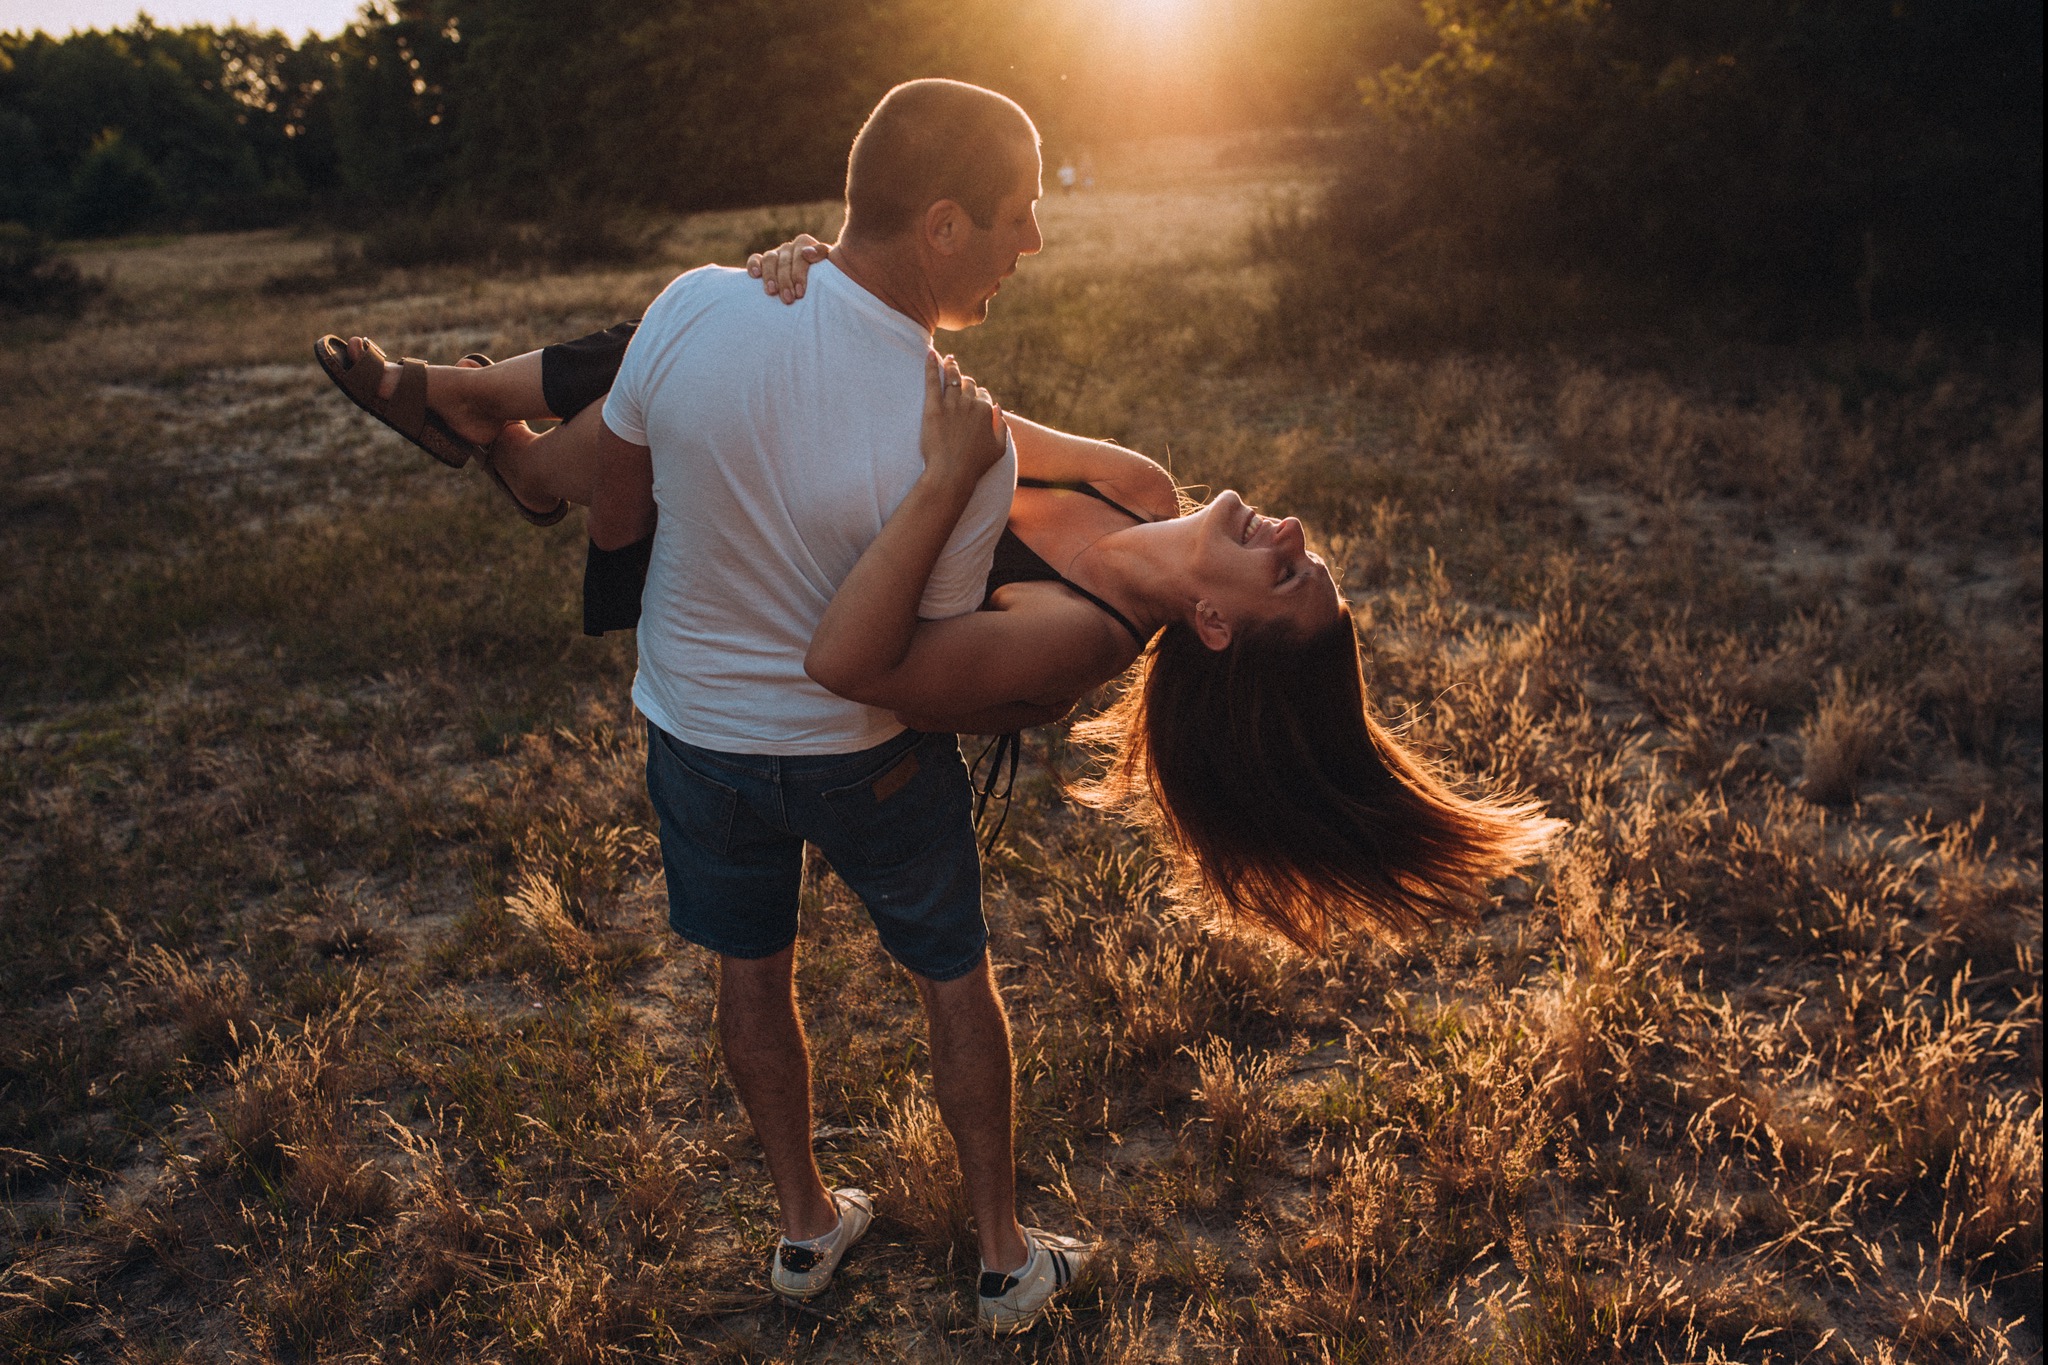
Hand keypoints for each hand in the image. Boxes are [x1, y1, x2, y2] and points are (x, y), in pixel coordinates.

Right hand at [746, 233, 826, 303]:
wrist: (820, 285)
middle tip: (788, 299)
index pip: (800, 255)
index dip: (799, 274)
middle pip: (784, 260)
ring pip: (769, 259)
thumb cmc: (825, 278)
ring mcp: (776, 254)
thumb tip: (807, 253)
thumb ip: (822, 255)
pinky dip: (753, 265)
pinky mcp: (763, 261)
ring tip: (771, 292)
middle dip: (785, 281)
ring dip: (770, 276)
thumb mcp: (830, 266)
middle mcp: (789, 247)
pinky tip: (754, 275)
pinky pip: (755, 259)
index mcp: (805, 244)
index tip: (800, 293)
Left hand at [920, 352, 1004, 484]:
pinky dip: (931, 365)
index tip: (973, 398)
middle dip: (964, 380)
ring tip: (947, 359)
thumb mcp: (999, 448)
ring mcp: (951, 405)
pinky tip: (930, 354)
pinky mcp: (933, 408)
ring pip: (951, 378)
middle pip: (968, 384)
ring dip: (950, 366)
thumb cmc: (976, 465)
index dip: (978, 396)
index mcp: (986, 411)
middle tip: (957, 375)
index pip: (983, 395)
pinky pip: (932, 381)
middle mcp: (970, 404)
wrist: (951, 474)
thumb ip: (1002, 426)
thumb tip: (998, 407)